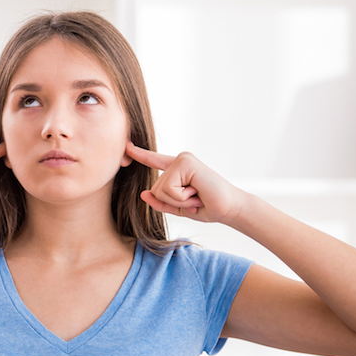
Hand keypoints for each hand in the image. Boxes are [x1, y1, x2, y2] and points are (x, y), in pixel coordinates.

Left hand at [126, 143, 247, 224]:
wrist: (229, 208)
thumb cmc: (207, 207)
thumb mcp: (178, 208)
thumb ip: (160, 202)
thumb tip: (143, 194)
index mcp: (176, 169)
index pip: (153, 160)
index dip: (139, 154)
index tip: (126, 146)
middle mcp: (178, 160)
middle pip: (155, 188)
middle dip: (173, 201)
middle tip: (194, 198)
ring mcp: (182, 159)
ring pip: (161, 189)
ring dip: (180, 200)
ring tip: (196, 196)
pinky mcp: (186, 162)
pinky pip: (170, 188)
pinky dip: (183, 198)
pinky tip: (197, 193)